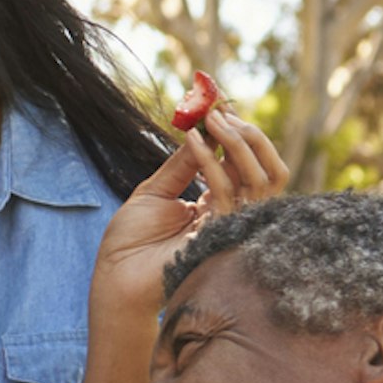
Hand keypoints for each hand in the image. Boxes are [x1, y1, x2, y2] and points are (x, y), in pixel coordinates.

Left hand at [92, 99, 287, 315]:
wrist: (115, 275)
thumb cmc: (130, 240)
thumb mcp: (157, 190)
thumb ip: (184, 163)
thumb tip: (205, 129)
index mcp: (219, 205)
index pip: (246, 166)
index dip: (238, 135)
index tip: (220, 107)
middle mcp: (232, 216)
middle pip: (267, 173)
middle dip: (248, 137)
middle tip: (221, 113)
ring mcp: (230, 227)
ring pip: (260, 182)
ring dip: (236, 143)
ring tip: (210, 120)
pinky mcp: (218, 237)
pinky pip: (227, 193)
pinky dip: (210, 162)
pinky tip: (192, 142)